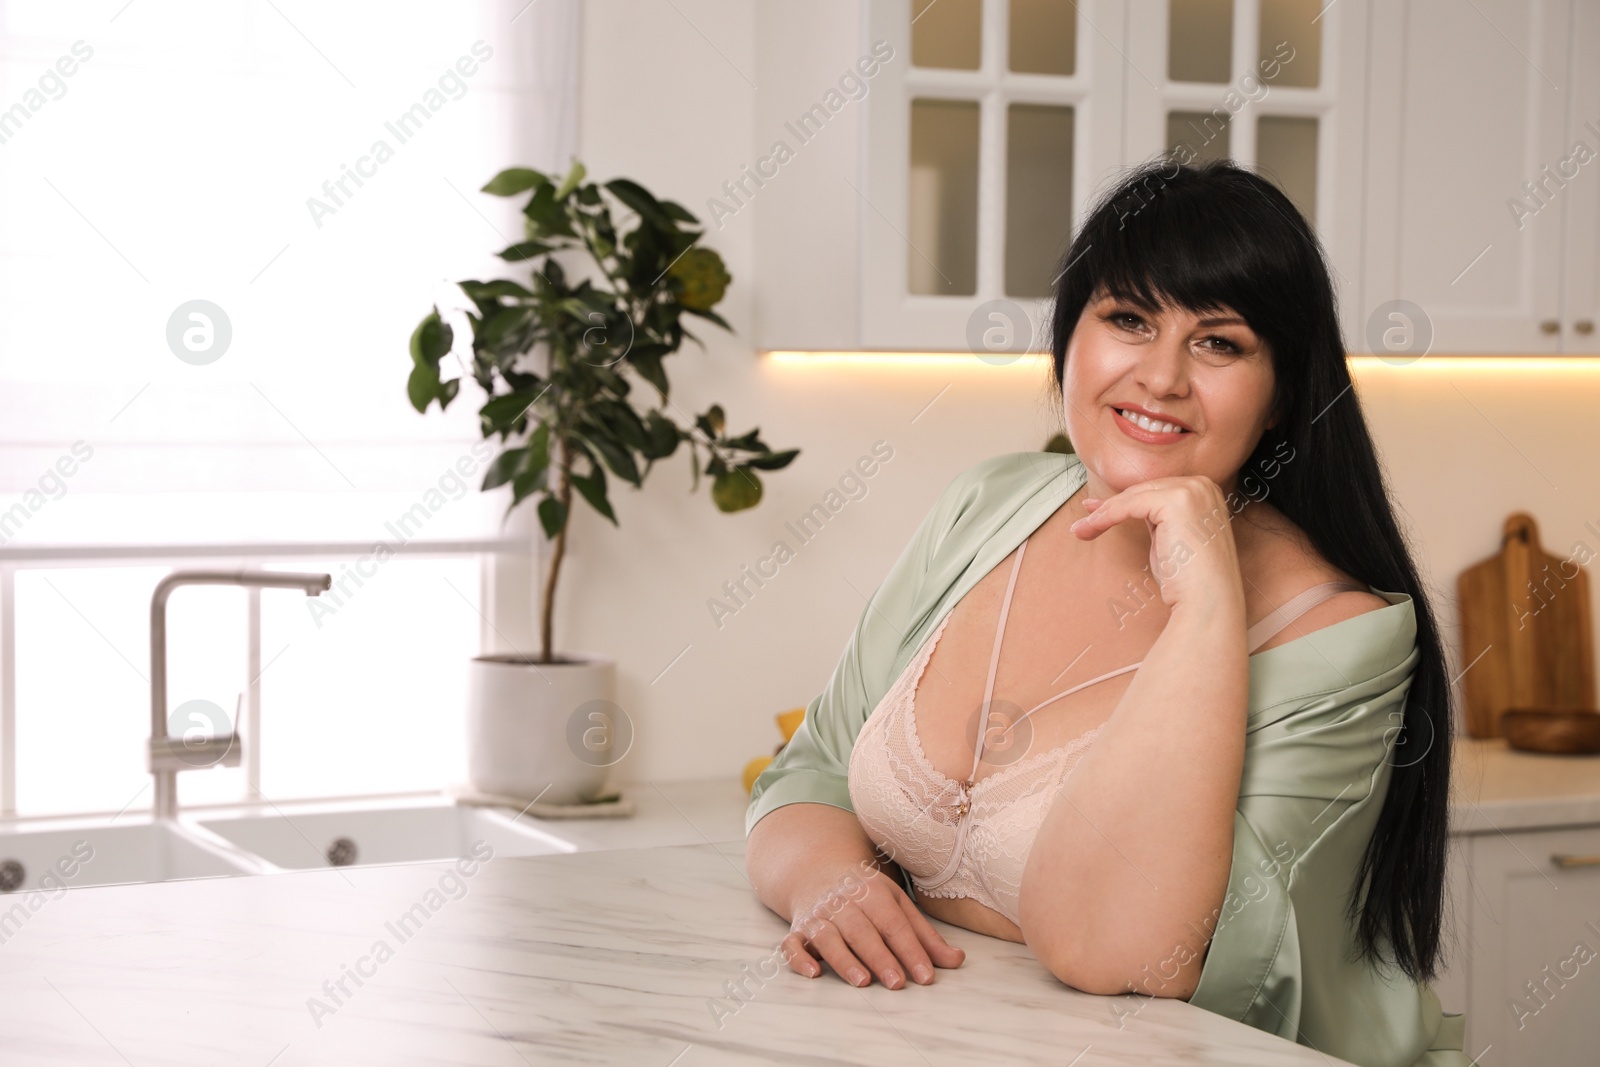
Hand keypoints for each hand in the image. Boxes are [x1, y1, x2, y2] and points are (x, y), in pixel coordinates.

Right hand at [781, 863, 964, 988]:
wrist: (818, 871)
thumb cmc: (866, 896)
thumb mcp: (897, 904)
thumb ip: (925, 936)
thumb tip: (957, 961)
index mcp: (873, 893)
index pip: (894, 923)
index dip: (910, 949)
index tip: (925, 976)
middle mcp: (843, 903)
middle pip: (862, 930)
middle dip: (880, 956)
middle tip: (898, 983)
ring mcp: (817, 916)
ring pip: (828, 937)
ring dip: (843, 959)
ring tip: (863, 981)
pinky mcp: (797, 930)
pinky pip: (792, 944)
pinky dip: (798, 958)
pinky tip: (813, 973)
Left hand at [1067, 475, 1243, 613]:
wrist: (1207, 602)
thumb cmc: (1187, 580)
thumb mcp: (1170, 539)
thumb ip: (1156, 519)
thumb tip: (1124, 506)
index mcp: (1205, 492)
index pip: (1155, 492)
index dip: (1124, 502)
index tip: (1096, 511)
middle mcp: (1202, 485)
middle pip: (1143, 491)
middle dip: (1109, 506)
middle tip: (1083, 518)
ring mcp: (1191, 490)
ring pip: (1133, 497)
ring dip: (1102, 513)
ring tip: (1080, 529)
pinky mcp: (1176, 501)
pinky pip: (1129, 505)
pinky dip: (1106, 516)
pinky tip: (1091, 528)